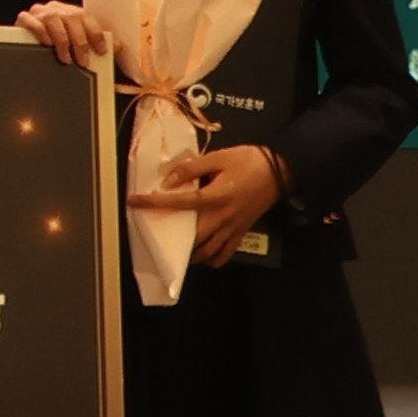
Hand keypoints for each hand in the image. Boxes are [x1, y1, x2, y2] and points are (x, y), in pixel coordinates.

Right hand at [19, 0, 110, 69]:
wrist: (26, 40)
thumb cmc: (56, 42)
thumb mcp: (78, 41)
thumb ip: (97, 43)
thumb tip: (119, 47)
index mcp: (72, 12)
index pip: (88, 18)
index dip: (96, 35)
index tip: (101, 51)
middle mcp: (57, 8)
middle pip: (72, 19)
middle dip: (80, 43)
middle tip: (83, 61)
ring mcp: (40, 12)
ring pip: (53, 20)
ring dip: (62, 41)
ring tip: (65, 58)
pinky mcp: (24, 18)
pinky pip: (33, 22)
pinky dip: (41, 33)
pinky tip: (47, 44)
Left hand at [148, 143, 289, 265]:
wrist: (282, 170)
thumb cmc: (251, 161)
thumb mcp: (219, 157)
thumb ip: (191, 168)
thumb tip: (169, 180)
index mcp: (215, 196)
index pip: (179, 203)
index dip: (154, 203)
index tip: (135, 202)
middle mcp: (223, 217)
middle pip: (193, 236)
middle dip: (172, 240)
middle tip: (155, 236)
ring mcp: (234, 227)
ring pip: (209, 250)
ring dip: (190, 254)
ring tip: (175, 250)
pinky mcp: (242, 231)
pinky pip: (226, 252)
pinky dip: (213, 259)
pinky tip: (204, 257)